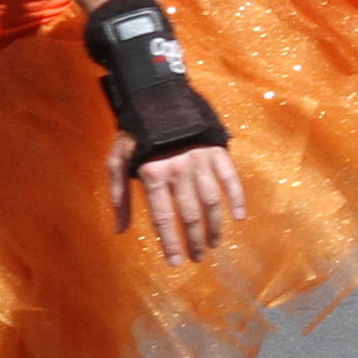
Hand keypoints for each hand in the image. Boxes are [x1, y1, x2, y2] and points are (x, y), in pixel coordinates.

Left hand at [108, 136, 245, 260]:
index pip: (162, 217)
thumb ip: (119, 194)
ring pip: (211, 201)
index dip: (169, 242)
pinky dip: (237, 197)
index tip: (174, 263)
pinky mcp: (216, 149)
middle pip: (188, 214)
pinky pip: (230, 177)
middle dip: (193, 240)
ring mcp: (200, 159)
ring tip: (214, 243)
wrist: (158, 94)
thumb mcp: (118, 158)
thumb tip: (120, 230)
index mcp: (153, 173)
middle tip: (197, 258)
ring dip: (214, 225)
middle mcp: (178, 169)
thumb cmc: (135, 130)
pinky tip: (240, 217)